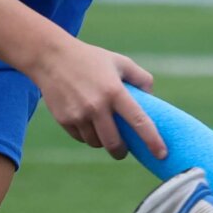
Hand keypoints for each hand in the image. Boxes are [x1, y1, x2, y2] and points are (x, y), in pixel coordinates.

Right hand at [33, 37, 163, 160]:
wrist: (50, 57)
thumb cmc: (89, 58)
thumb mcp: (119, 61)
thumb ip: (141, 77)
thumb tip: (151, 98)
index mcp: (115, 91)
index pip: (139, 121)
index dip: (152, 140)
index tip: (162, 154)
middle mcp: (97, 106)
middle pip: (114, 144)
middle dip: (121, 152)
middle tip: (123, 150)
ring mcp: (79, 114)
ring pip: (96, 143)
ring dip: (102, 142)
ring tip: (102, 130)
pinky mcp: (64, 119)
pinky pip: (81, 138)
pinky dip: (87, 135)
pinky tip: (86, 122)